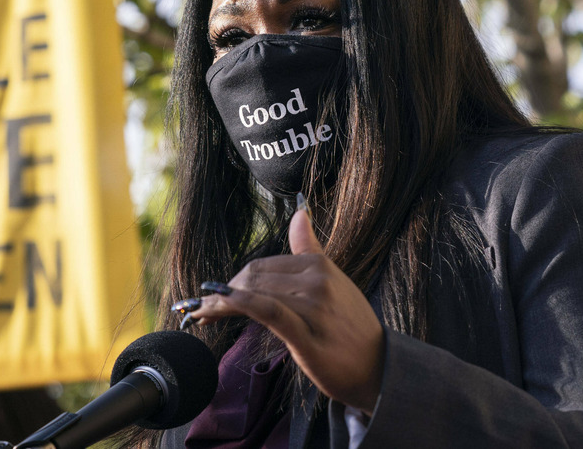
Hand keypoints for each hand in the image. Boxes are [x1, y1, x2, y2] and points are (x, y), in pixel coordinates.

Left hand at [189, 208, 384, 414]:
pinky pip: (268, 311)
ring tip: (203, 315)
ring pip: (255, 294)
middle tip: (202, 309)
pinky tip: (222, 304)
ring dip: (221, 304)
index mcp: (318, 265)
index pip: (262, 266)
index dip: (234, 282)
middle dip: (223, 293)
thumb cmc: (352, 328)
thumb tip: (299, 214)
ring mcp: (313, 306)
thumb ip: (310, 249)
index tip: (214, 294)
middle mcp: (316, 280)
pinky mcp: (307, 335)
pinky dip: (241, 304)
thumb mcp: (334, 282)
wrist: (380, 368)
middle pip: (254, 279)